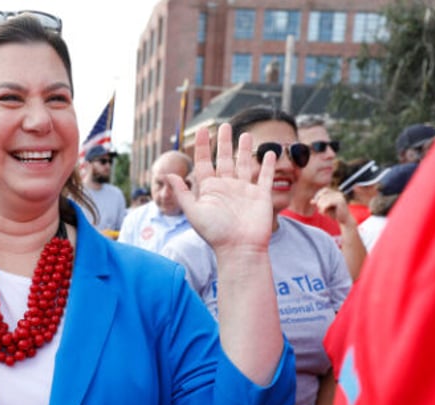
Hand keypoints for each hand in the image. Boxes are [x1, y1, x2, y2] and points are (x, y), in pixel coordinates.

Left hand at [168, 123, 275, 255]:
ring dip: (244, 150)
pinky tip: (267, 153)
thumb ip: (182, 193)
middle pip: (224, 159)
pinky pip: (265, 177)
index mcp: (209, 189)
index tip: (202, 130)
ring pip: (244, 164)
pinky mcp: (260, 196)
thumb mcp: (194, 212)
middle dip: (224, 143)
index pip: (204, 163)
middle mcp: (226, 187)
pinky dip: (267, 165)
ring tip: (245, 134)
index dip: (202, 146)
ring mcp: (244, 190)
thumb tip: (167, 174)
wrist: (239, 248)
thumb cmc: (215, 233)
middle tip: (225, 126)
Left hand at [313, 188, 354, 227]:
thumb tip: (311, 201)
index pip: (323, 190)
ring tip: (324, 213)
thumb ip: (318, 203)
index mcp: (335, 193)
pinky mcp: (340, 201)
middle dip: (319, 204)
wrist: (344, 220)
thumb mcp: (324, 208)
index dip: (318, 196)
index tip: (316, 204)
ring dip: (321, 208)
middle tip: (321, 211)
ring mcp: (339, 197)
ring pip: (323, 200)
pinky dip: (323, 209)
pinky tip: (325, 214)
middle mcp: (337, 193)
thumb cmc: (334, 213)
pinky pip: (327, 204)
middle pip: (322, 195)